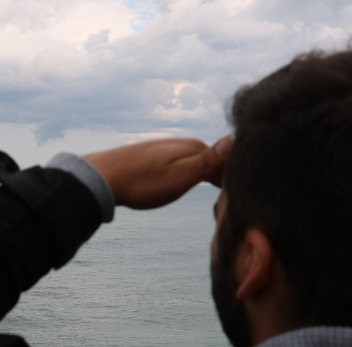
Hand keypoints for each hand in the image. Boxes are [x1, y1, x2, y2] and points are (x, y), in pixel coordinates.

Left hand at [83, 136, 231, 209]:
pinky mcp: (157, 159)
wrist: (103, 179)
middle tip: (237, 201)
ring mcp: (169, 150)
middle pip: (216, 160)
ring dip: (211, 177)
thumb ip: (207, 161)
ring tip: (221, 196)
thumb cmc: (142, 182)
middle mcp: (184, 144)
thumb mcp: (179, 175)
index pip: (230, 157)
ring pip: (200, 163)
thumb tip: (233, 139)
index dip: (240, 174)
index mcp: (194, 147)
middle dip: (228, 176)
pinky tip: (192, 186)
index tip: (248, 194)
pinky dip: (194, 177)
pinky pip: (185, 166)